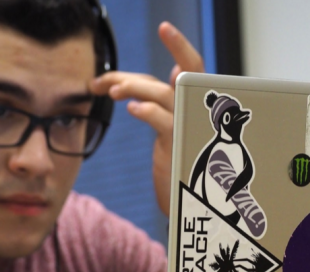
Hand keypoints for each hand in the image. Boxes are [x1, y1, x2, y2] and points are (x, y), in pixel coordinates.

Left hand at [90, 21, 204, 215]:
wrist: (192, 207)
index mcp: (193, 107)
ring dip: (135, 87)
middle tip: (118, 70)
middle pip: (180, 74)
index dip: (179, 46)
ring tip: (111, 91)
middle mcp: (197, 113)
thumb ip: (157, 106)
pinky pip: (163, 121)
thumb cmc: (178, 168)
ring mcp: (190, 128)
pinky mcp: (180, 146)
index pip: (189, 68)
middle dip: (163, 56)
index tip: (164, 27)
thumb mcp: (167, 132)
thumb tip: (129, 87)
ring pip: (164, 94)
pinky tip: (131, 110)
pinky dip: (147, 111)